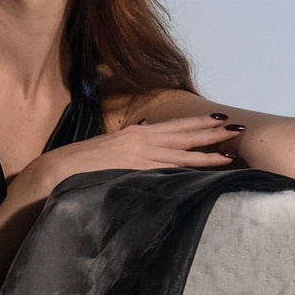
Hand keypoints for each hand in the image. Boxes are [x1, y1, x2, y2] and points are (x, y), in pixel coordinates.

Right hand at [14, 114, 241, 200]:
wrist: (58, 171)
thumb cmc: (79, 163)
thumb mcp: (108, 148)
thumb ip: (128, 141)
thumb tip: (144, 131)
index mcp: (135, 135)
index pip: (174, 128)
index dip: (198, 124)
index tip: (218, 120)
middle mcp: (141, 142)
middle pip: (184, 137)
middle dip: (211, 134)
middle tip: (237, 129)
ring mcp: (140, 158)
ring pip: (182, 155)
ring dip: (208, 154)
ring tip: (230, 152)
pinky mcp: (136, 173)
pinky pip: (168, 172)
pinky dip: (188, 171)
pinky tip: (205, 173)